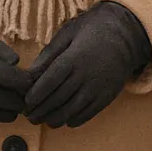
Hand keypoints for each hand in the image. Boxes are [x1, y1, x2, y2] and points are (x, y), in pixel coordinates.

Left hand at [25, 1, 151, 127]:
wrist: (126, 34)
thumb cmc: (92, 30)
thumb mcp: (68, 33)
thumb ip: (48, 54)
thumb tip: (30, 74)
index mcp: (74, 58)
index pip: (49, 83)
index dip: (35, 95)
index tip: (26, 102)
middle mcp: (85, 76)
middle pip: (57, 100)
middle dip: (39, 111)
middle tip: (29, 115)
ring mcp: (97, 88)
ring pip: (70, 112)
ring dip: (53, 119)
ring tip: (43, 119)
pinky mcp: (106, 97)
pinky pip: (86, 115)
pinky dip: (71, 120)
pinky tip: (63, 118)